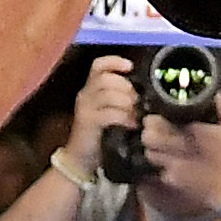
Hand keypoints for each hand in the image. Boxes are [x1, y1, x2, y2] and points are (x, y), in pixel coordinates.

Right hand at [62, 57, 144, 181]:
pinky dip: (124, 117)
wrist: (80, 159)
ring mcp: (85, 109)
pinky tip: (131, 124)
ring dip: (126, 102)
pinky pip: (109, 113)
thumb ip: (118, 98)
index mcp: (90, 89)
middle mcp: (85, 95)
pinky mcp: (88, 123)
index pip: (98, 65)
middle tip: (136, 101)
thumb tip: (141, 91)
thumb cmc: (98, 134)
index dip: (114, 62)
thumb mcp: (106, 111)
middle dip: (126, 87)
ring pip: (108, 94)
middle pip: (106, 78)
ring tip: (135, 114)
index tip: (129, 67)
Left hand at [145, 81, 220, 202]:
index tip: (153, 116)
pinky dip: (160, 164)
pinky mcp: (173, 179)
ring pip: (149, 153)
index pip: (161, 121)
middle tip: (149, 129)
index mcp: (192, 131)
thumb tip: (217, 94)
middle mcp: (179, 147)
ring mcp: (174, 165)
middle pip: (149, 137)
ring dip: (150, 148)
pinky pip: (158, 169)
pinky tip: (166, 162)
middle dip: (147, 132)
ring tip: (156, 145)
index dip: (153, 118)